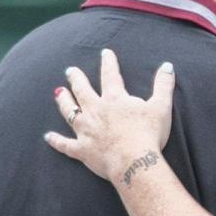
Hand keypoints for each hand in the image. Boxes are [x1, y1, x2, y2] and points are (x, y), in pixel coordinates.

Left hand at [45, 48, 174, 182]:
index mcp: (115, 99)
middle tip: (70, 70)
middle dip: (76, 79)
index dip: (108, 62)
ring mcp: (86, 130)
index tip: (105, 53)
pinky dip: (56, 141)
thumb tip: (168, 66)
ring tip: (58, 92)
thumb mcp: (161, 106)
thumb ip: (163, 85)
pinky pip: (65, 144)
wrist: (134, 162)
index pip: (110, 75)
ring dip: (63, 101)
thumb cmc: (149, 134)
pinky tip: (48, 137)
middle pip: (82, 90)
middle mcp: (95, 111)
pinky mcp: (82, 149)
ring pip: (70, 112)